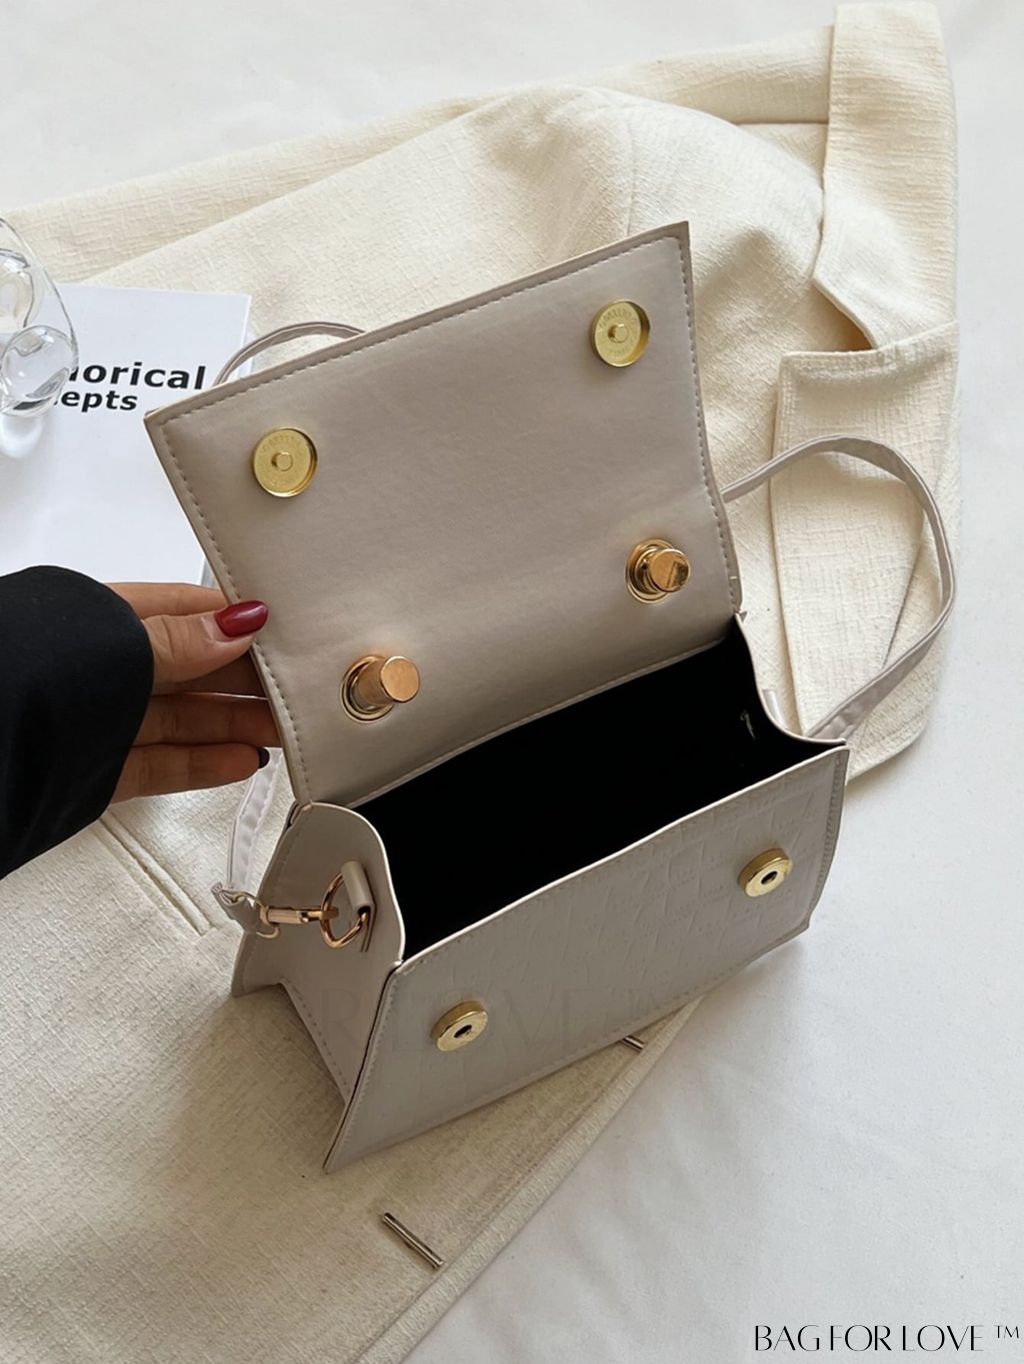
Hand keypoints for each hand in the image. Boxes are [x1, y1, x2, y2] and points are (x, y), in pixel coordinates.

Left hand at [107, 583, 278, 801]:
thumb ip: (180, 640)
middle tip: (297, 691)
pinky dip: (205, 764)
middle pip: (192, 671)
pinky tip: (243, 760)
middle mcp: (107, 668)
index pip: (186, 613)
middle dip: (246, 682)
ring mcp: (105, 720)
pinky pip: (164, 764)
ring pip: (183, 720)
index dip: (235, 624)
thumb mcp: (116, 648)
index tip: (285, 637)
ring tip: (283, 732)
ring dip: (235, 725)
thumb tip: (239, 624)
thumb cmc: (26, 678)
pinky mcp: (101, 770)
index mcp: (105, 619)